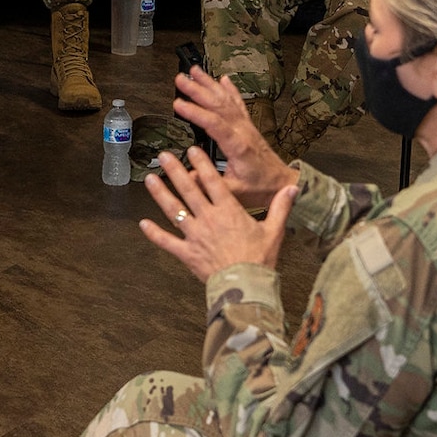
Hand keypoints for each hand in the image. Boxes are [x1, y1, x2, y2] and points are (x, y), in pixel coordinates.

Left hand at [140, 146, 297, 280]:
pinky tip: (143, 223)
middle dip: (175, 171)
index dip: (202, 163)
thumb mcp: (274, 231)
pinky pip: (167, 242)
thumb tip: (294, 188)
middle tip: (164, 155)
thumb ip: (281, 207)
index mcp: (229, 211)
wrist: (246, 287)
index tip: (192, 149)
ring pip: (174, 210)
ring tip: (149, 179)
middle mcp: (209, 219)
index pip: (213, 181)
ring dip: (161, 194)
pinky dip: (154, 233)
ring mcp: (195, 236)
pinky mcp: (187, 253)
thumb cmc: (261, 259)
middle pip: (189, 190)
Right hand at [170, 68, 298, 206]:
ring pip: (226, 100)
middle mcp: (243, 131)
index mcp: (238, 146)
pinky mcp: (248, 126)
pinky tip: (223, 80)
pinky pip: (238, 103)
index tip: (178, 104)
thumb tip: (185, 175)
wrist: (282, 183)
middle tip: (180, 80)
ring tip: (195, 72)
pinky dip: (230, 90)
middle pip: (218, 105)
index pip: (214, 123)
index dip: (195, 113)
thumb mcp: (234, 191)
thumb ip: (209, 183)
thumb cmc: (261, 188)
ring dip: (210, 84)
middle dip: (197, 90)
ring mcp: (246, 127)